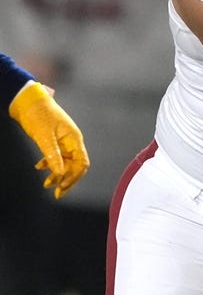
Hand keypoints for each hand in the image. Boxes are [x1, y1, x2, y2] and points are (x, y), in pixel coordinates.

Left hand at [8, 82, 88, 198]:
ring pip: (66, 163)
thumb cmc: (39, 115)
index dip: (74, 177)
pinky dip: (50, 165)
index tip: (62, 187)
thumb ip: (53, 155)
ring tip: (46, 184)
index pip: (82, 163)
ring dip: (57, 174)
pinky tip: (39, 167)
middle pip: (76, 166)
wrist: (29, 102)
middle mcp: (72, 141)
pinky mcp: (55, 141)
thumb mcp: (44, 136)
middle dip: (67, 180)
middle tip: (57, 193)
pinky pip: (57, 157)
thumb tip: (60, 173)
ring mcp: (64, 141)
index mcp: (74, 139)